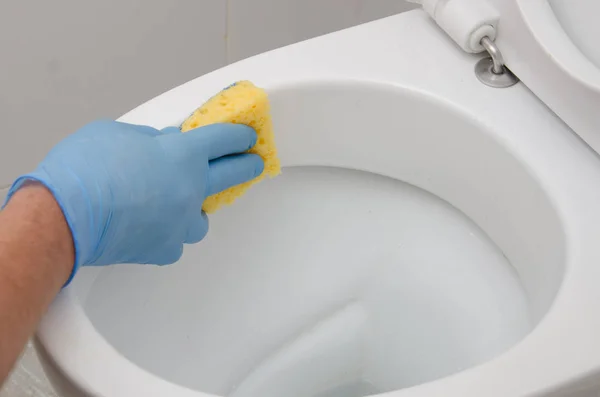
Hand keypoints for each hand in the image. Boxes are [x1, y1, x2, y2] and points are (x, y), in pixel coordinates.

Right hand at [4, 120, 262, 283]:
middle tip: (253, 163)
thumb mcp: (118, 133)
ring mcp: (181, 222)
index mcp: (182, 155)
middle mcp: (191, 189)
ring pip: (202, 216)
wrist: (62, 218)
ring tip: (177, 203)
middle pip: (232, 175)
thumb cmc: (83, 170)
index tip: (246, 136)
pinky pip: (176, 239)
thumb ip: (150, 139)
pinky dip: (168, 232)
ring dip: (195, 207)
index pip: (223, 140)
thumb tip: (165, 142)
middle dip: (246, 165)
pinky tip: (150, 226)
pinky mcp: (165, 248)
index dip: (237, 135)